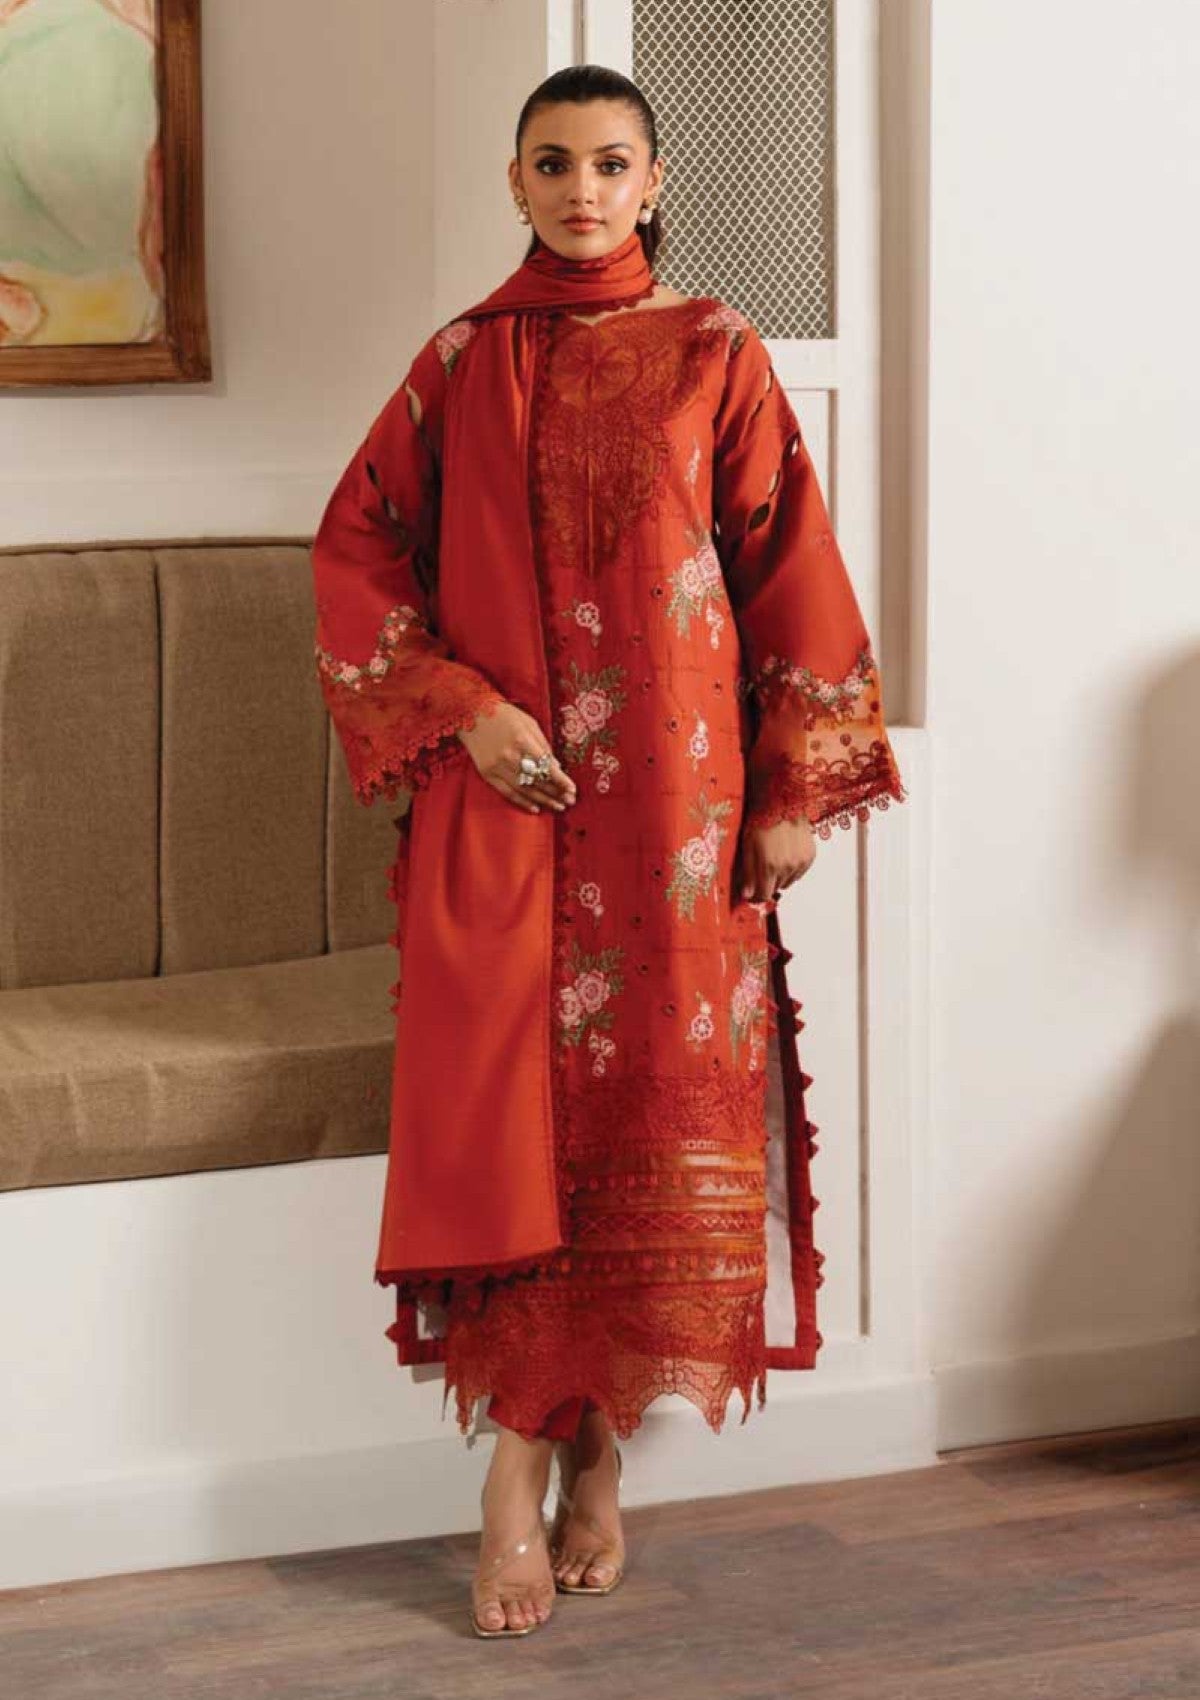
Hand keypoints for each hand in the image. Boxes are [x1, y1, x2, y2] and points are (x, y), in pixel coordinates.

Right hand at [457, 700, 576, 813]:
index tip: (573, 789)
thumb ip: (543, 745)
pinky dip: (522, 802)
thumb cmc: (504, 715)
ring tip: (558, 806)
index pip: (546, 765)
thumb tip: (556, 766)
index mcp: (522, 740)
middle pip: (537, 780)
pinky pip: (507, 793)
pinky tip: (536, 808)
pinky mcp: (487, 774)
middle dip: (556, 792)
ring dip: (543, 800)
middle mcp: (509, 756)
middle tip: (570, 801)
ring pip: (524, 789)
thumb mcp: (529, 723)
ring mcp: (496, 767)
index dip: (561, 780)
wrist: (471, 713)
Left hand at [734, 816, 815, 903]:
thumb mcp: (747, 846)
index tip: (751, 893)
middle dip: (766, 883)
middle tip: (760, 869)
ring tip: (773, 858)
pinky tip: (785, 854)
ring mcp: (801, 862)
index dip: (756, 897)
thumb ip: (748, 873)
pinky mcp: (810, 856)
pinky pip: (799, 873)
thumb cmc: (761, 820)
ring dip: (779, 877)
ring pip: (788, 882)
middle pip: (775, 889)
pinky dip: (791, 869)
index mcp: (770, 865)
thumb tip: (747, 895)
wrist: (784, 801)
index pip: (763, 896)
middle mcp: (788, 866)